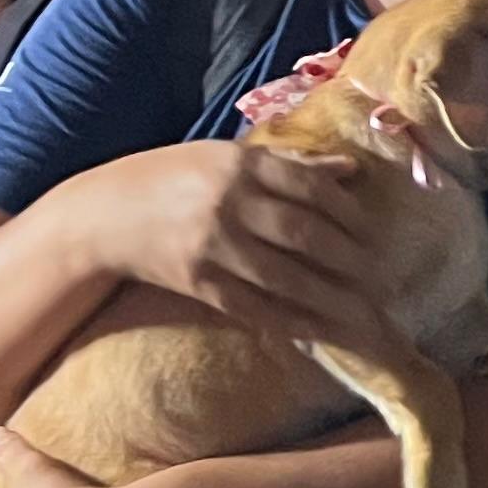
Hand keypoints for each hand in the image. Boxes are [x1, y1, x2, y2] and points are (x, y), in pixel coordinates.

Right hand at [78, 138, 377, 345]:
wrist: (102, 215)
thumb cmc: (171, 178)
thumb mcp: (225, 157)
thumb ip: (289, 164)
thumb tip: (351, 170)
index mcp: (240, 163)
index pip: (312, 188)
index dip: (351, 215)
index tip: (376, 234)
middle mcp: (229, 203)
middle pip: (306, 235)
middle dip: (352, 260)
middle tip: (385, 279)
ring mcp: (213, 246)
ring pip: (287, 278)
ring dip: (332, 299)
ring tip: (366, 312)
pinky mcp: (199, 283)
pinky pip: (256, 308)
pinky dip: (293, 322)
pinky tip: (322, 330)